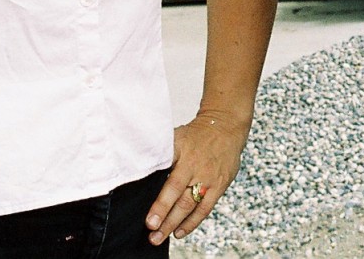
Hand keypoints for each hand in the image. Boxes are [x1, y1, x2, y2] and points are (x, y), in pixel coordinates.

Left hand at [145, 112, 247, 245]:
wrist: (225, 128)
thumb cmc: (196, 135)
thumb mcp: (177, 136)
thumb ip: (162, 153)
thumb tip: (138, 167)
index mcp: (180, 148)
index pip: (163, 168)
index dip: (154, 184)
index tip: (146, 201)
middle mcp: (194, 163)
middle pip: (176, 190)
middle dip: (162, 211)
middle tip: (150, 228)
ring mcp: (208, 176)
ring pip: (189, 204)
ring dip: (173, 223)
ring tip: (158, 237)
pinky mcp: (219, 186)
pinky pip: (204, 209)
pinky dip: (191, 223)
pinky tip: (178, 232)